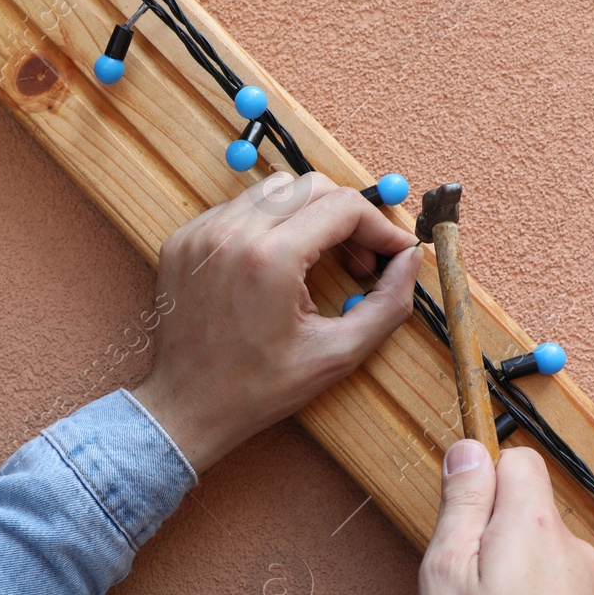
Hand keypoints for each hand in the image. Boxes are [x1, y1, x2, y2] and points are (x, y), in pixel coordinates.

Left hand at [130, 171, 421, 472]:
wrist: (185, 407)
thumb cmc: (256, 389)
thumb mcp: (335, 354)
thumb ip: (386, 304)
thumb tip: (410, 261)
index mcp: (271, 259)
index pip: (344, 206)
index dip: (378, 228)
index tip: (391, 253)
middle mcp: (232, 234)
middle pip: (311, 187)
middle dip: (346, 218)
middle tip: (357, 263)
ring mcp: (201, 234)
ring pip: (273, 191)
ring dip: (306, 217)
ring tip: (315, 263)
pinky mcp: (182, 240)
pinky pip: (236, 210)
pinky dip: (265, 227)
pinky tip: (273, 268)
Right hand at [419, 440, 593, 594]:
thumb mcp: (446, 572)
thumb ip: (461, 505)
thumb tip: (468, 451)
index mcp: (532, 525)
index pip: (518, 461)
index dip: (484, 480)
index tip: (462, 515)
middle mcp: (573, 547)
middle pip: (529, 514)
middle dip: (496, 537)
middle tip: (467, 588)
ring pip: (546, 558)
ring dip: (520, 577)